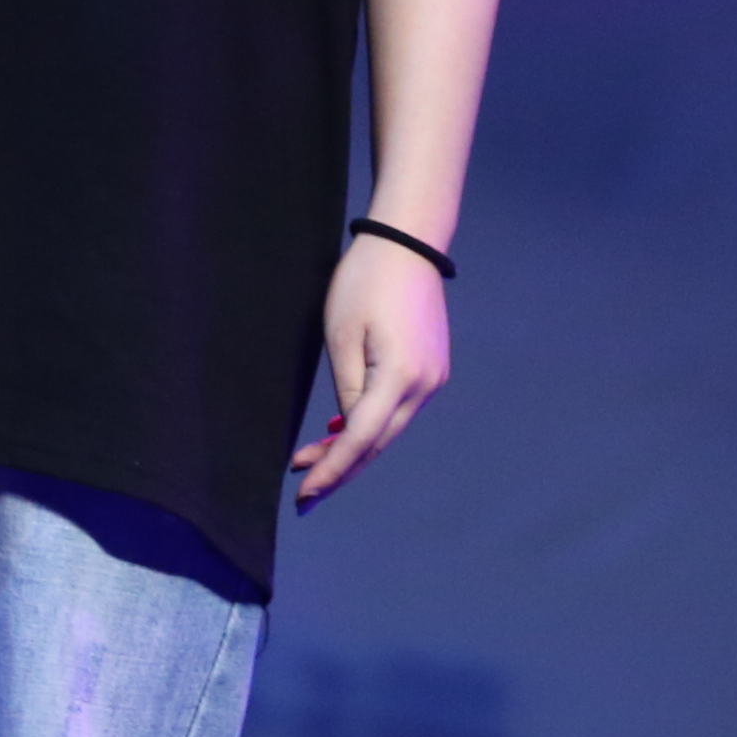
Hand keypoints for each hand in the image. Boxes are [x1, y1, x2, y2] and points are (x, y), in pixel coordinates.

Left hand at [288, 232, 453, 508]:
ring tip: (312, 459)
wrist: (407, 243)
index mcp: (399, 378)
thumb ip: (345, 391)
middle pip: (378, 444)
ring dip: (353, 447)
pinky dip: (371, 425)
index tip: (303, 493)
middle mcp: (425, 386)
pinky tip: (341, 430)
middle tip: (303, 490)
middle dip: (340, 468)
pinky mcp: (431, 370)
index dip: (331, 470)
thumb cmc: (365, 282)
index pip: (360, 440)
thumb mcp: (341, 337)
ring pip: (389, 429)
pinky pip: (398, 409)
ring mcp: (433, 379)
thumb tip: (346, 428)